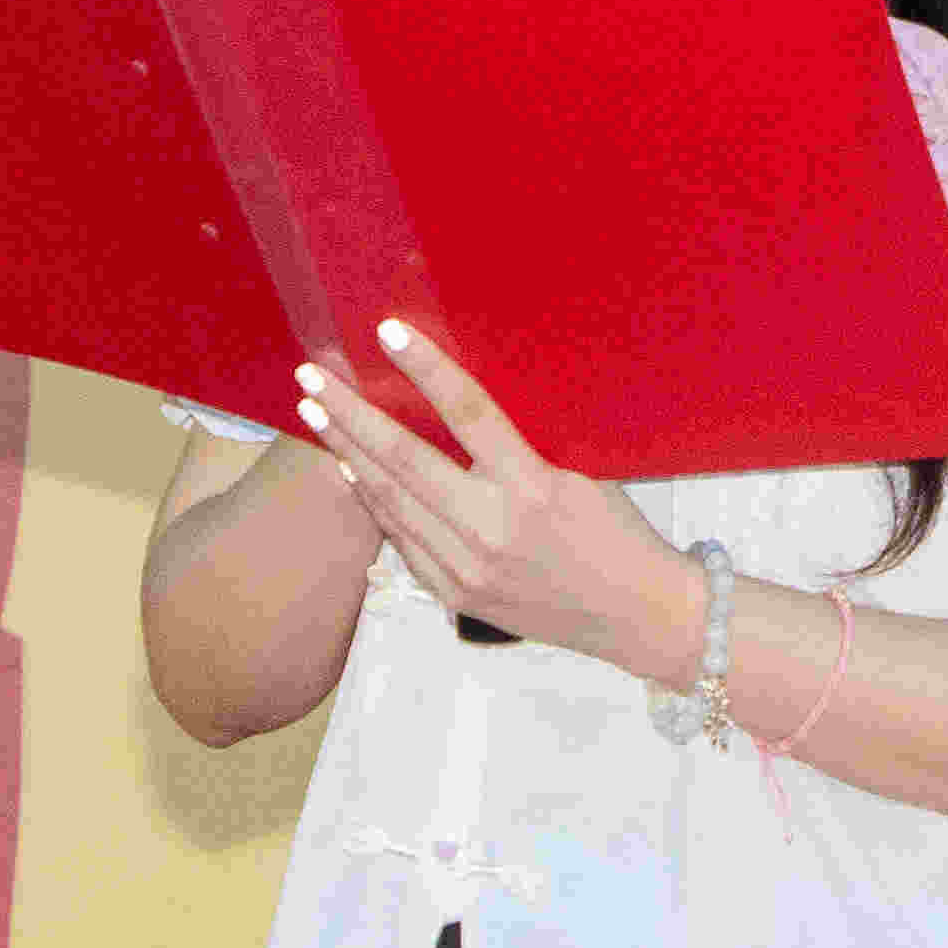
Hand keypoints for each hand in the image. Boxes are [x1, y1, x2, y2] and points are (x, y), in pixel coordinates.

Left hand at [297, 319, 693, 680]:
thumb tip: (462, 401)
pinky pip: (401, 538)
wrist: (636, 615)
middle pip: (405, 459)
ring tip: (315, 413)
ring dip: (347, 452)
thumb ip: (523, 446)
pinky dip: (373, 500)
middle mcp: (492, 528)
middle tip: (311, 377)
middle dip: (351, 414)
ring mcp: (467, 566)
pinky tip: (350, 470)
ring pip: (390, 500)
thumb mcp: (584, 473)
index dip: (426, 369)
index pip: (470, 413)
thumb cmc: (618, 530)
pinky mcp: (454, 593)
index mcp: (534, 487)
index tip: (388, 332)